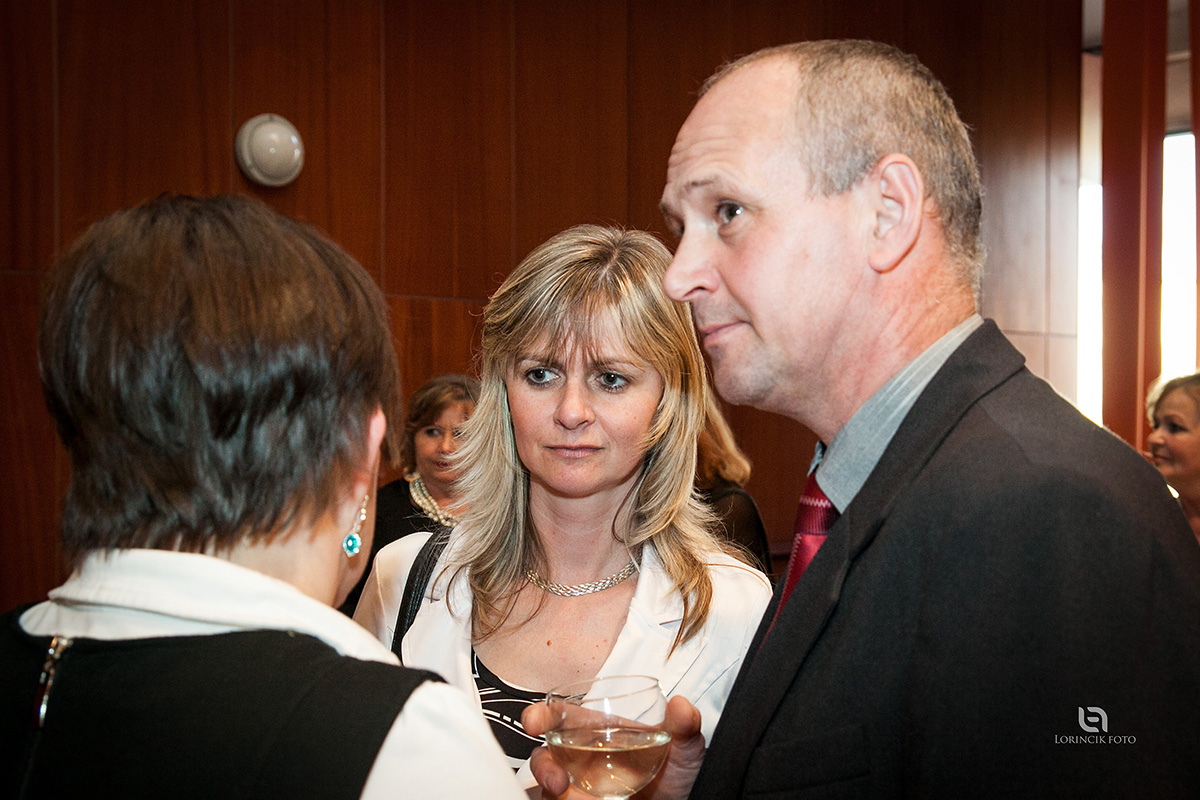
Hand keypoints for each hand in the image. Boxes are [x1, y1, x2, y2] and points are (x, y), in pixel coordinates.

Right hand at [523, 695, 705, 799]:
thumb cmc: (676, 775)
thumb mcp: (684, 749)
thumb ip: (685, 727)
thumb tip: (682, 705)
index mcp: (597, 731)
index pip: (560, 717)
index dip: (541, 716)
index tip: (533, 722)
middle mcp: (580, 758)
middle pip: (545, 756)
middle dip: (542, 767)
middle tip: (556, 781)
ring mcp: (578, 787)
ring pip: (548, 787)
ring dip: (553, 791)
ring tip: (569, 797)